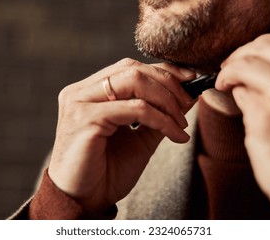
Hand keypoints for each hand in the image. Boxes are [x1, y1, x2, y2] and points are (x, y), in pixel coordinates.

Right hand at [48, 58, 195, 211]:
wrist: (84, 201)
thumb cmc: (107, 171)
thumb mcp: (140, 138)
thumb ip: (159, 115)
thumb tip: (188, 95)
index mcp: (89, 92)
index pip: (129, 68)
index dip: (162, 70)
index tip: (190, 79)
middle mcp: (81, 92)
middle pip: (132, 70)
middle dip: (168, 84)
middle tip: (189, 102)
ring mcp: (80, 103)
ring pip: (134, 82)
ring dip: (166, 100)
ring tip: (181, 123)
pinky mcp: (85, 119)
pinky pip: (134, 109)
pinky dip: (161, 119)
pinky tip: (175, 135)